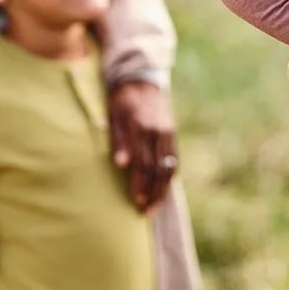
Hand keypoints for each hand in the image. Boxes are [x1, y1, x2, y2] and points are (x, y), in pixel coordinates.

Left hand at [109, 80, 175, 210]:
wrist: (142, 78)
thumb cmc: (121, 99)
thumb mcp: (113, 115)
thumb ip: (118, 140)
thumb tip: (121, 164)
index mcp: (141, 127)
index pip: (143, 163)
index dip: (140, 184)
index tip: (136, 201)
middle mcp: (157, 131)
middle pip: (158, 169)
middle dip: (153, 193)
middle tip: (146, 212)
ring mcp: (168, 132)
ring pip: (169, 167)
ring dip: (162, 189)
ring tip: (155, 206)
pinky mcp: (172, 133)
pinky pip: (174, 159)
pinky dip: (170, 176)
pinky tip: (164, 188)